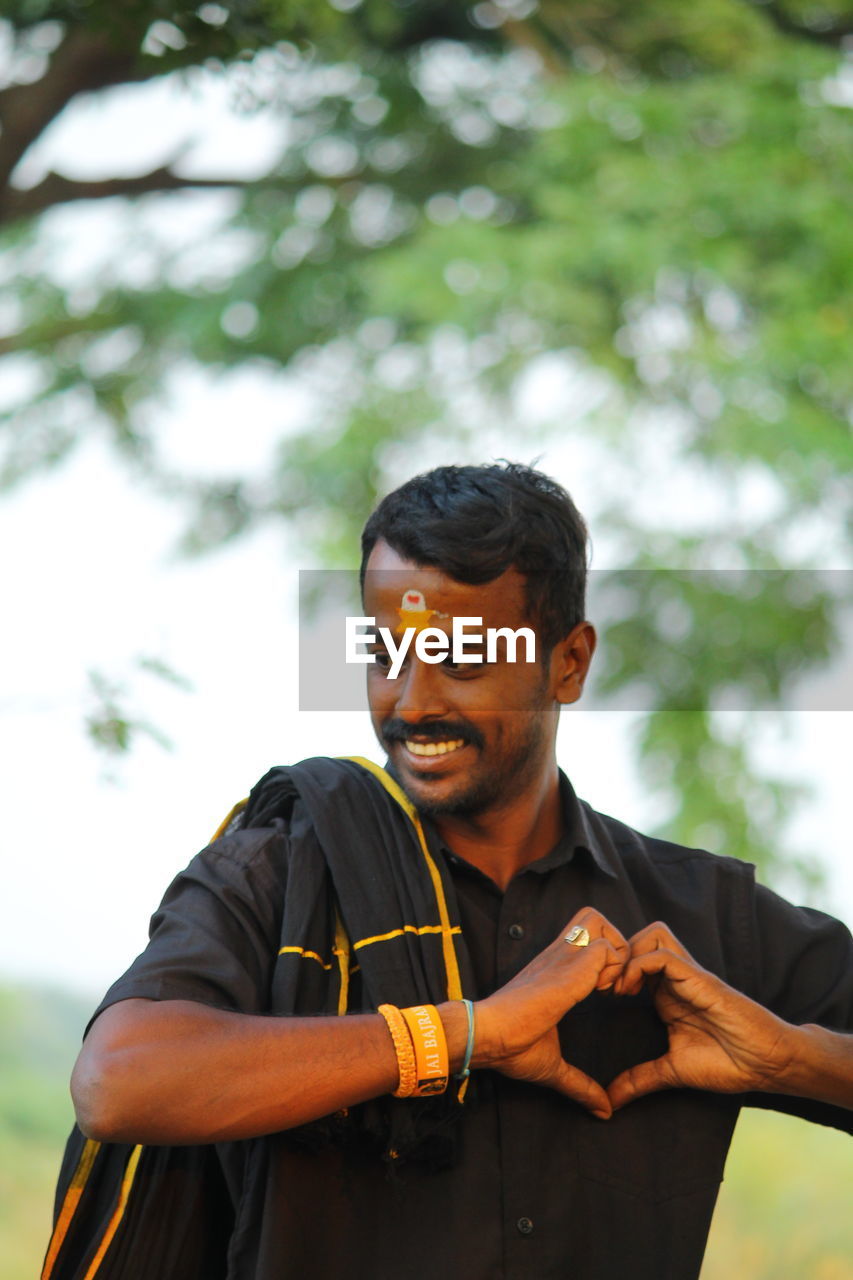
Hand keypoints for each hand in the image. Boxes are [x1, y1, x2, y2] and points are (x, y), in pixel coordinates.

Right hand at [474, 908, 628, 1118]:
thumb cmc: (511, 1045)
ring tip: (609, 987)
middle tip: (614, 982)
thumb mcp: (552, 1063)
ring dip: (615, 953)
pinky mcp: (566, 970)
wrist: (487, 1035)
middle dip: (615, 943)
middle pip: (595, 917)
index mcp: (555, 971)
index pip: (587, 936)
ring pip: (601, 925)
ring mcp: (561, 959)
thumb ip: (580, 1084)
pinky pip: (603, 949)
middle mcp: (558, 956)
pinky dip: (612, 968)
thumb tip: (602, 1111)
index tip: (610, 993)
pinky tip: (602, 994)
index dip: (607, 959)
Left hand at [607, 922, 795, 1110]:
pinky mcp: (699, 978)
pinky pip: (663, 955)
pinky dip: (639, 966)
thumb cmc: (727, 1063)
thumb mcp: (671, 1071)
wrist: (766, 1063)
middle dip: (616, 955)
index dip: (609, 970)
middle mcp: (675, 978)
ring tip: (616, 987)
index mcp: (666, 993)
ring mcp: (687, 975)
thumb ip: (639, 1080)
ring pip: (652, 935)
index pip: (633, 960)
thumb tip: (610, 1101)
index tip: (592, 995)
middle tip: (600, 987)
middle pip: (640, 937)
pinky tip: (630, 993)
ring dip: (628, 954)